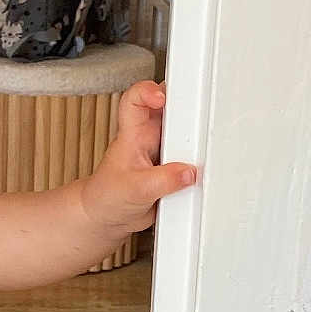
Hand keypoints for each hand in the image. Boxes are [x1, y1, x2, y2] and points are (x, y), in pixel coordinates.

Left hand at [80, 80, 197, 235]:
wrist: (106, 219)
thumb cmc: (106, 198)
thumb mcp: (134, 190)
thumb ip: (163, 181)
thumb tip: (189, 173)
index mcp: (132, 135)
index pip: (135, 100)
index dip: (148, 92)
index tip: (162, 99)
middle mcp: (149, 139)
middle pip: (171, 109)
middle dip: (187, 108)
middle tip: (200, 117)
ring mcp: (164, 153)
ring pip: (186, 134)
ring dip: (197, 137)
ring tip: (205, 146)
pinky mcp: (174, 170)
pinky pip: (192, 159)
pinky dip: (200, 162)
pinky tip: (205, 168)